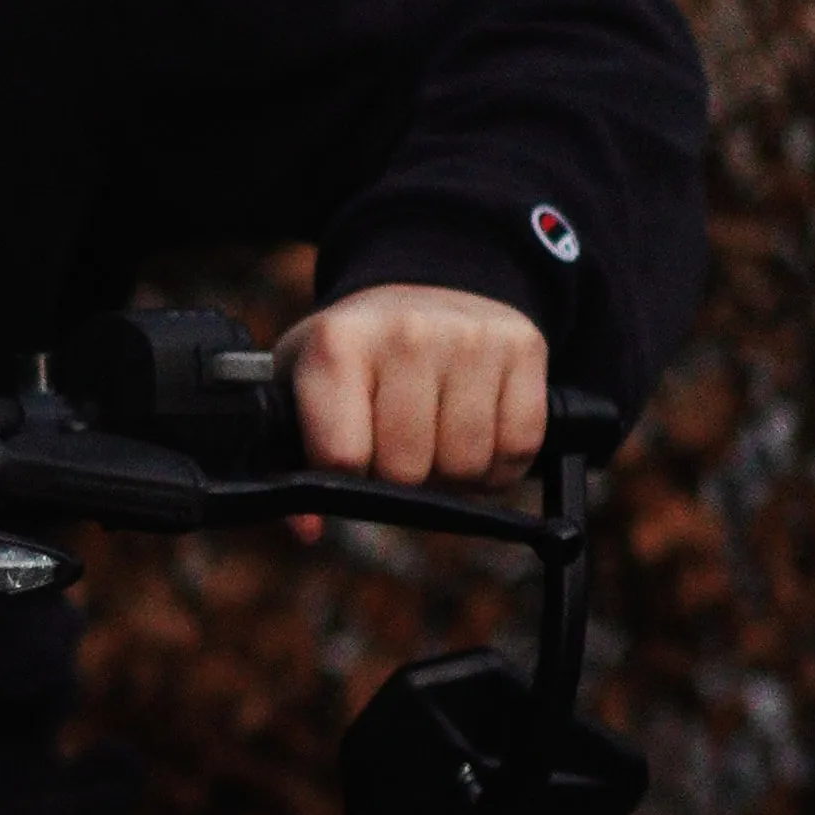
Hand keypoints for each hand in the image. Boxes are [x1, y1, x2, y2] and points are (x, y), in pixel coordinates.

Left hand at [278, 282, 550, 489]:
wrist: (424, 286)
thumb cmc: (356, 355)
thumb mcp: (303, 387)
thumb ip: (291, 459)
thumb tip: (307, 529)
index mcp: (338, 344)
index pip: (344, 458)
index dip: (348, 480)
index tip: (351, 460)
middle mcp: (406, 334)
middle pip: (408, 471)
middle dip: (402, 479)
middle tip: (398, 448)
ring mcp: (471, 338)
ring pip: (467, 466)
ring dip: (455, 476)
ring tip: (436, 440)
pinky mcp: (523, 346)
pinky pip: (519, 447)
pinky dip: (500, 464)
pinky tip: (477, 434)